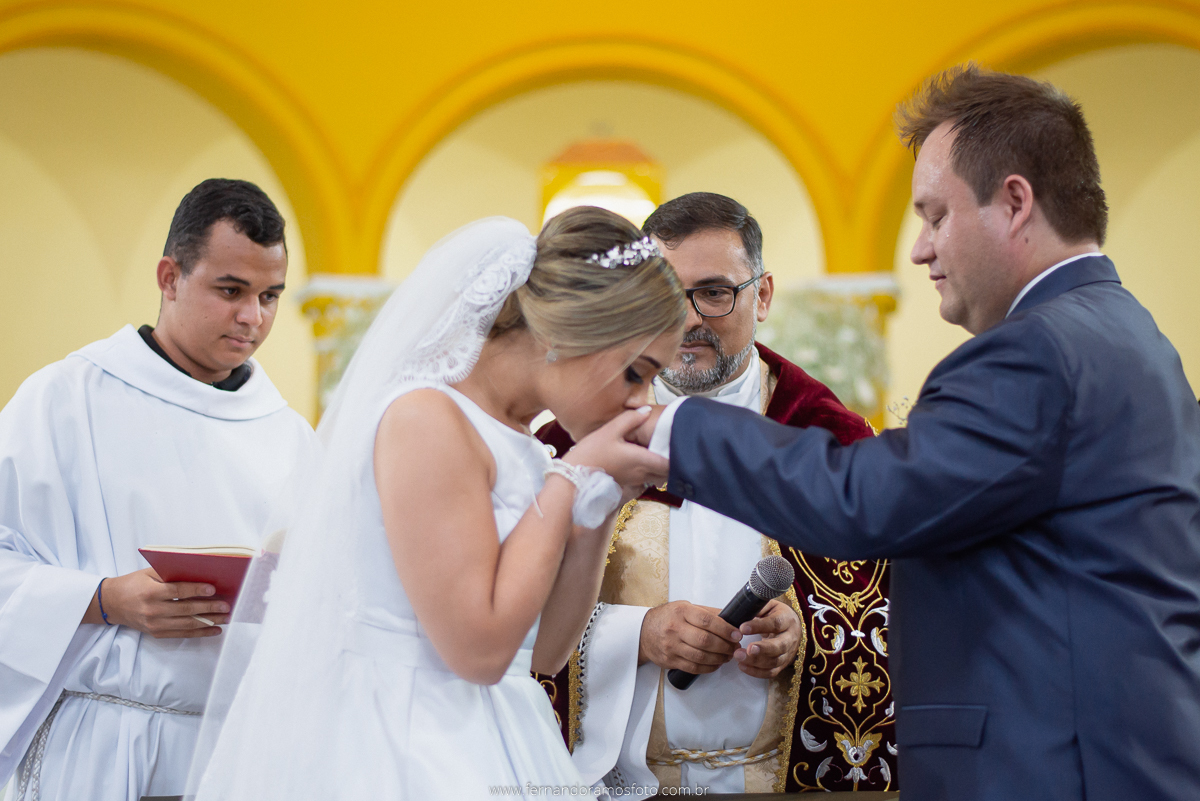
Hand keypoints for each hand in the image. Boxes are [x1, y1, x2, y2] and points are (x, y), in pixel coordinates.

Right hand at [82, 568, 228, 637]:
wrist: (111, 603)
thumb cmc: (133, 584)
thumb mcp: (149, 573)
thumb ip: (171, 573)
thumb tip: (199, 572)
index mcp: (150, 592)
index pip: (177, 591)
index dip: (196, 590)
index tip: (213, 589)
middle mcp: (152, 610)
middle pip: (185, 610)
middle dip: (209, 608)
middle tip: (227, 605)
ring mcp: (154, 624)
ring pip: (187, 624)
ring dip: (209, 622)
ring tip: (226, 618)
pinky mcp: (156, 633)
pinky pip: (182, 635)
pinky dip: (200, 633)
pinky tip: (215, 629)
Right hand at [566, 408, 668, 487]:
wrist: (573, 478)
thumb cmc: (591, 453)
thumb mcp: (610, 430)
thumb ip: (631, 419)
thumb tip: (647, 410)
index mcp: (641, 460)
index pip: (669, 464)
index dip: (677, 457)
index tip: (679, 445)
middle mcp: (641, 474)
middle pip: (666, 473)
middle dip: (670, 463)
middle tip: (670, 448)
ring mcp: (634, 482)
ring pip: (655, 478)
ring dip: (659, 468)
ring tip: (656, 453)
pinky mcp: (625, 485)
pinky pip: (644, 481)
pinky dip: (648, 473)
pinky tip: (640, 461)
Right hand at [638, 600, 741, 672]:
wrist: (643, 632)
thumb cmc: (667, 618)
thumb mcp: (685, 607)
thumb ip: (707, 612)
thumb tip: (731, 618)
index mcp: (681, 612)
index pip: (707, 621)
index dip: (725, 629)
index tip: (736, 634)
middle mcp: (675, 629)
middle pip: (705, 641)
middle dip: (725, 646)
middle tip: (735, 647)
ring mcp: (671, 646)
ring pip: (700, 656)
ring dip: (719, 658)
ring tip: (728, 656)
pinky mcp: (670, 660)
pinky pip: (693, 667)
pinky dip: (708, 668)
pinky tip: (716, 664)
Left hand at [733, 599, 801, 678]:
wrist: (791, 626)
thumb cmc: (775, 614)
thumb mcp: (769, 605)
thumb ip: (757, 607)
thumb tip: (740, 612)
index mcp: (787, 619)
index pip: (775, 623)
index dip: (759, 626)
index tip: (742, 628)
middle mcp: (791, 637)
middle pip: (779, 646)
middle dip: (761, 650)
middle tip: (744, 650)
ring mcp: (788, 653)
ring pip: (775, 661)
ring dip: (755, 662)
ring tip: (738, 657)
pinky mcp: (783, 664)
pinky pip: (771, 672)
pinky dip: (756, 672)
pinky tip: (742, 666)